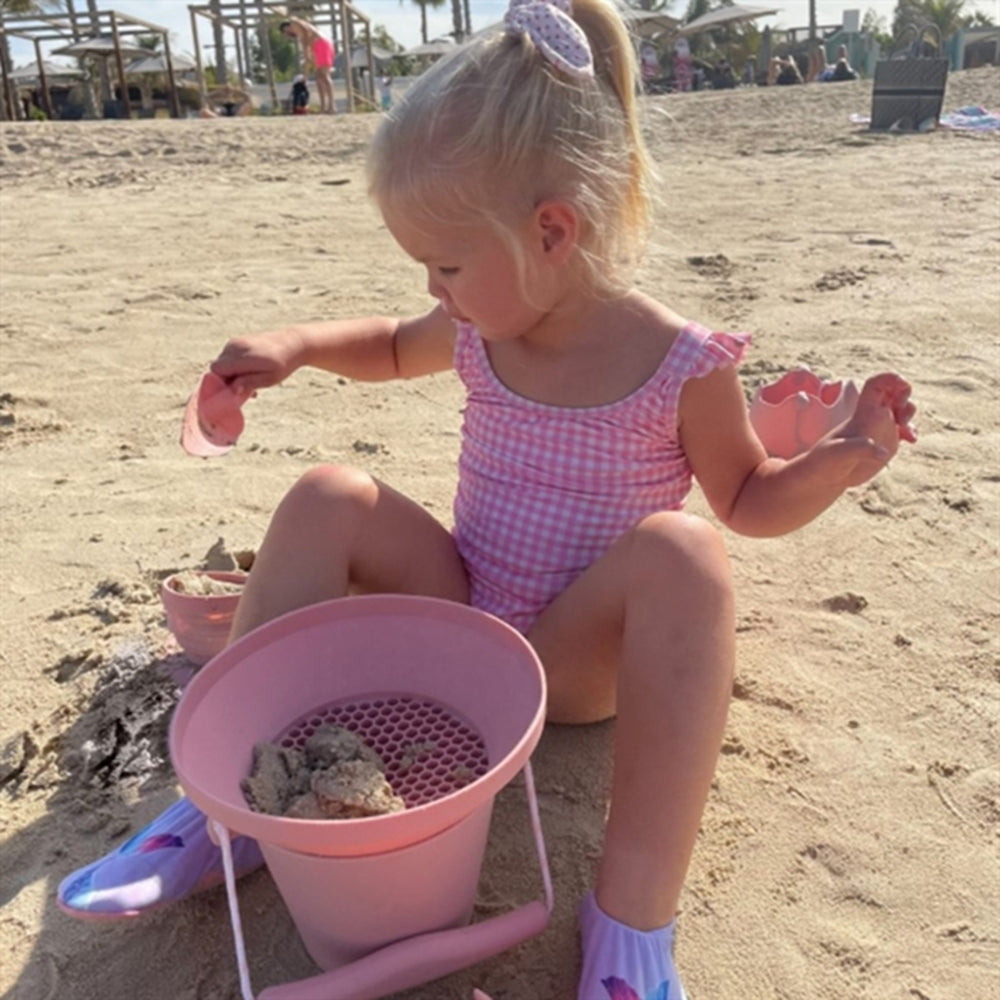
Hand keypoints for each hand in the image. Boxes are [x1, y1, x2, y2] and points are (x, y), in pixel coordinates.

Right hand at [209, 328, 306, 393]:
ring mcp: (235, 341)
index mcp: (244, 356)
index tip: (235, 390)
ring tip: (251, 381)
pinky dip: (235, 366)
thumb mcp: (270, 379)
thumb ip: (250, 383)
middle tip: (246, 389)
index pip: (217, 370)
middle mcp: (236, 346)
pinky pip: (228, 357)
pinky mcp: (236, 341)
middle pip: (218, 367)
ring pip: (222, 362)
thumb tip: (232, 390)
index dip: (222, 382)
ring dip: (232, 374)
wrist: (292, 343)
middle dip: (228, 380)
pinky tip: (249, 372)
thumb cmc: (282, 364)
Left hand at [812, 372, 915, 486]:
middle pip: (893, 391)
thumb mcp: (841, 454)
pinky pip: (904, 429)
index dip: (891, 380)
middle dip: (904, 394)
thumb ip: (861, 450)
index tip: (901, 391)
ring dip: (910, 412)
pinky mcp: (886, 442)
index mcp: (862, 413)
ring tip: (905, 428)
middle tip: (901, 415)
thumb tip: (883, 452)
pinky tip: (911, 440)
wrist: (825, 475)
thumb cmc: (826, 461)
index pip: (876, 385)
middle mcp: (872, 416)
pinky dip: (911, 431)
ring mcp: (880, 428)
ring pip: (901, 409)